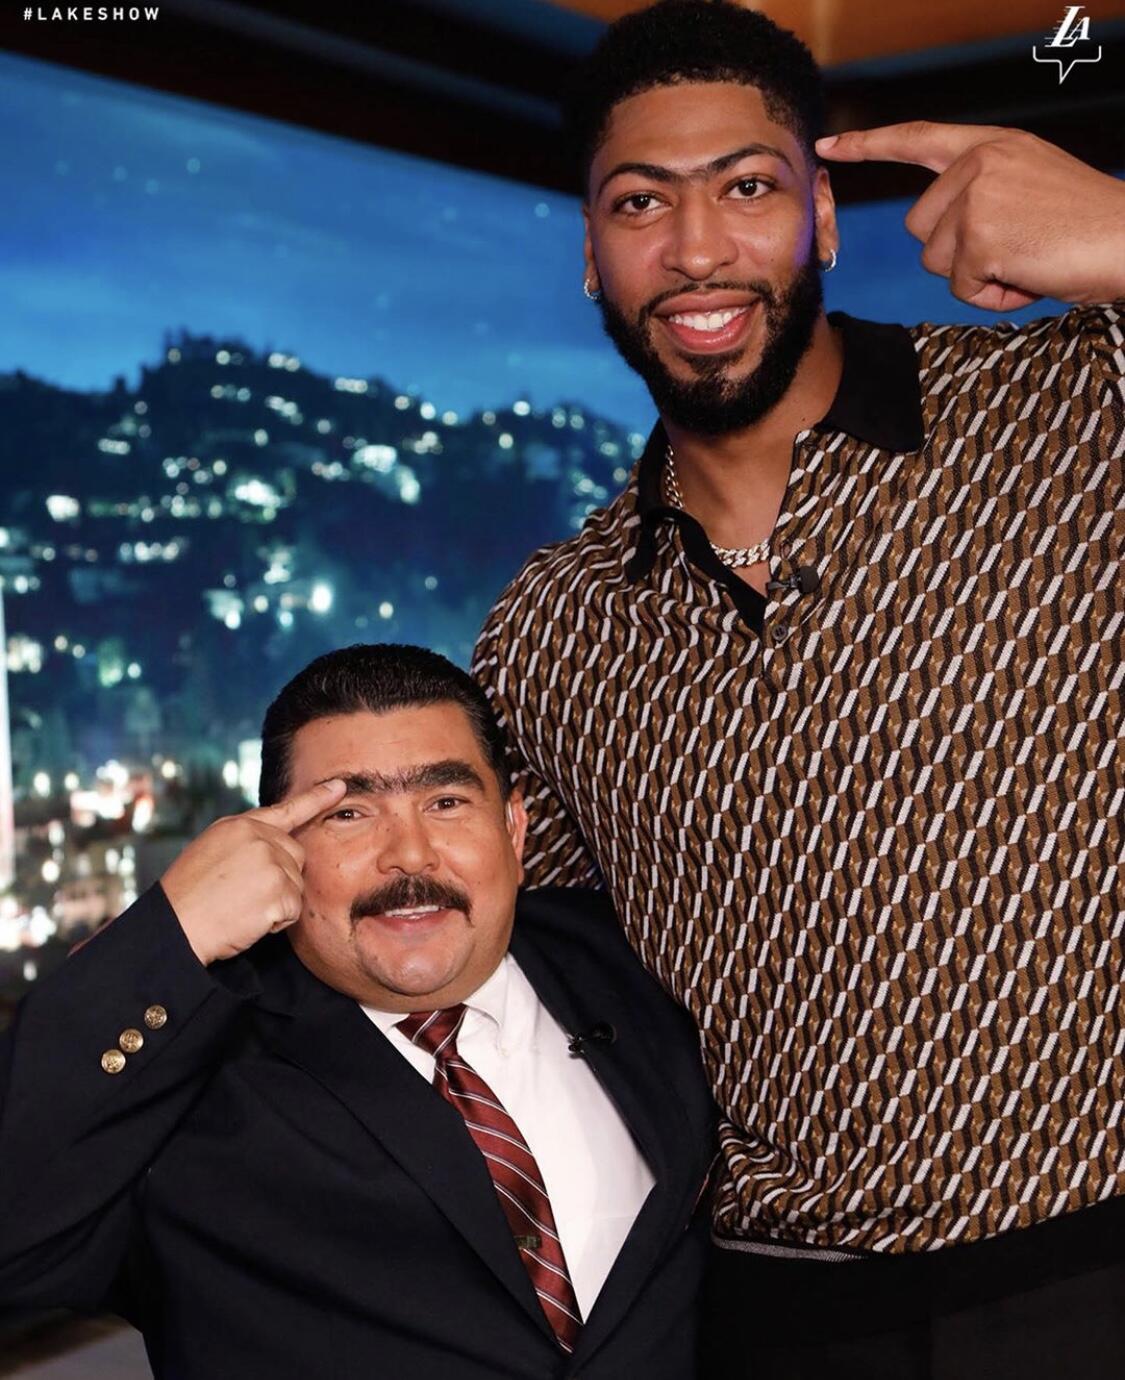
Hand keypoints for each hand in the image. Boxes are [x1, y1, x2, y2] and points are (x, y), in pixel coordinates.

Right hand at [160, 778, 346, 965]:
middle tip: (245, 894)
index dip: (316, 798)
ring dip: (276, 902)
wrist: (174, 927)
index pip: (286, 809)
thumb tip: (275, 843)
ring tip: (240, 907)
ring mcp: (271, 861)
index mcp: (239, 825)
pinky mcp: (279, 890)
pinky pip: (293, 910)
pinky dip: (275, 922)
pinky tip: (248, 920)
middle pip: (297, 855)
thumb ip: (245, 841)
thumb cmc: (187, 896)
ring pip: (296, 884)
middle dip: (282, 877)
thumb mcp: (210, 850)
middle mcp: (258, 837)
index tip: (340, 787)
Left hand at [817, 122, 1124, 310]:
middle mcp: (979, 163)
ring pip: (935, 261)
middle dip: (957, 253)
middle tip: (1015, 248)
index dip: (868, 145)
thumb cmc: (1083, 225)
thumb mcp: (1027, 187)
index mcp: (991, 145)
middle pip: (920, 228)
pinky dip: (993, 296)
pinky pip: (962, 287)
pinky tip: (1029, 275)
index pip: (917, 138)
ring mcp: (977, 197)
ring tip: (1026, 260)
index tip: (828, 146)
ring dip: (976, 276)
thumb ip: (978, 193)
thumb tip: (935, 230)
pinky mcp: (979, 236)